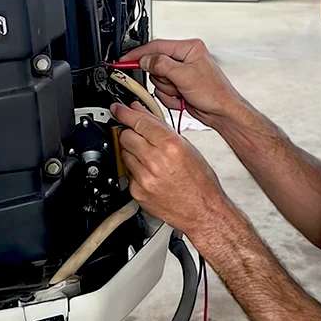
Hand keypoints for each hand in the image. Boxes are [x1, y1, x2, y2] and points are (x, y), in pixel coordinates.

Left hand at [111, 101, 230, 240]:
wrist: (202, 211)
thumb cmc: (200, 181)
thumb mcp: (187, 147)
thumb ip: (162, 129)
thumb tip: (142, 113)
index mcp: (171, 146)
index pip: (139, 122)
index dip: (125, 112)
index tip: (118, 108)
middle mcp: (155, 161)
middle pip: (125, 136)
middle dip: (130, 133)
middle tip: (139, 136)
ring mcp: (144, 178)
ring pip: (123, 154)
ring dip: (132, 152)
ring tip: (149, 158)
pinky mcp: (137, 192)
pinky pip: (127, 173)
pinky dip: (134, 170)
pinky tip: (149, 173)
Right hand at [119, 39, 242, 128]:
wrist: (222, 113)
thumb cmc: (214, 93)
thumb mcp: (185, 76)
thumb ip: (162, 64)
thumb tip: (145, 60)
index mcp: (189, 48)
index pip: (157, 46)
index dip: (139, 54)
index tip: (125, 60)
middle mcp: (185, 58)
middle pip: (155, 65)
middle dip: (163, 79)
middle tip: (175, 85)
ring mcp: (181, 73)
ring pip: (158, 80)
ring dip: (167, 90)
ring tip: (182, 93)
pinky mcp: (179, 86)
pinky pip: (163, 91)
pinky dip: (170, 98)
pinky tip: (182, 99)